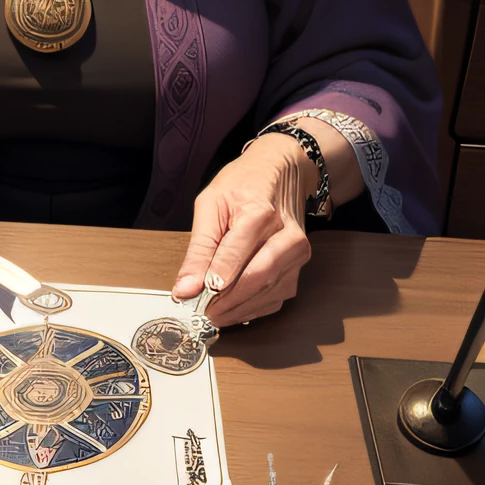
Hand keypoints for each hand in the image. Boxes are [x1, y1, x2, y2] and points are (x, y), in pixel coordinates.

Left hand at [172, 135, 316, 326]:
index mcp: (260, 212)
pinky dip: (252, 309)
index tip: (194, 297)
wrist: (280, 172)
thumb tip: (186, 288)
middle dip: (226, 301)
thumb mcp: (210, 204)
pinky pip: (276, 298)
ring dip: (238, 309)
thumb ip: (199, 248)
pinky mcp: (298, 267)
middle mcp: (286, 235)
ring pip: (268, 293)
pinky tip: (233, 308)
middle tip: (201, 310)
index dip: (215, 278)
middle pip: (257, 278)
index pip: (237, 253)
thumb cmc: (243, 184)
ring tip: (212, 312)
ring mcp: (297, 253)